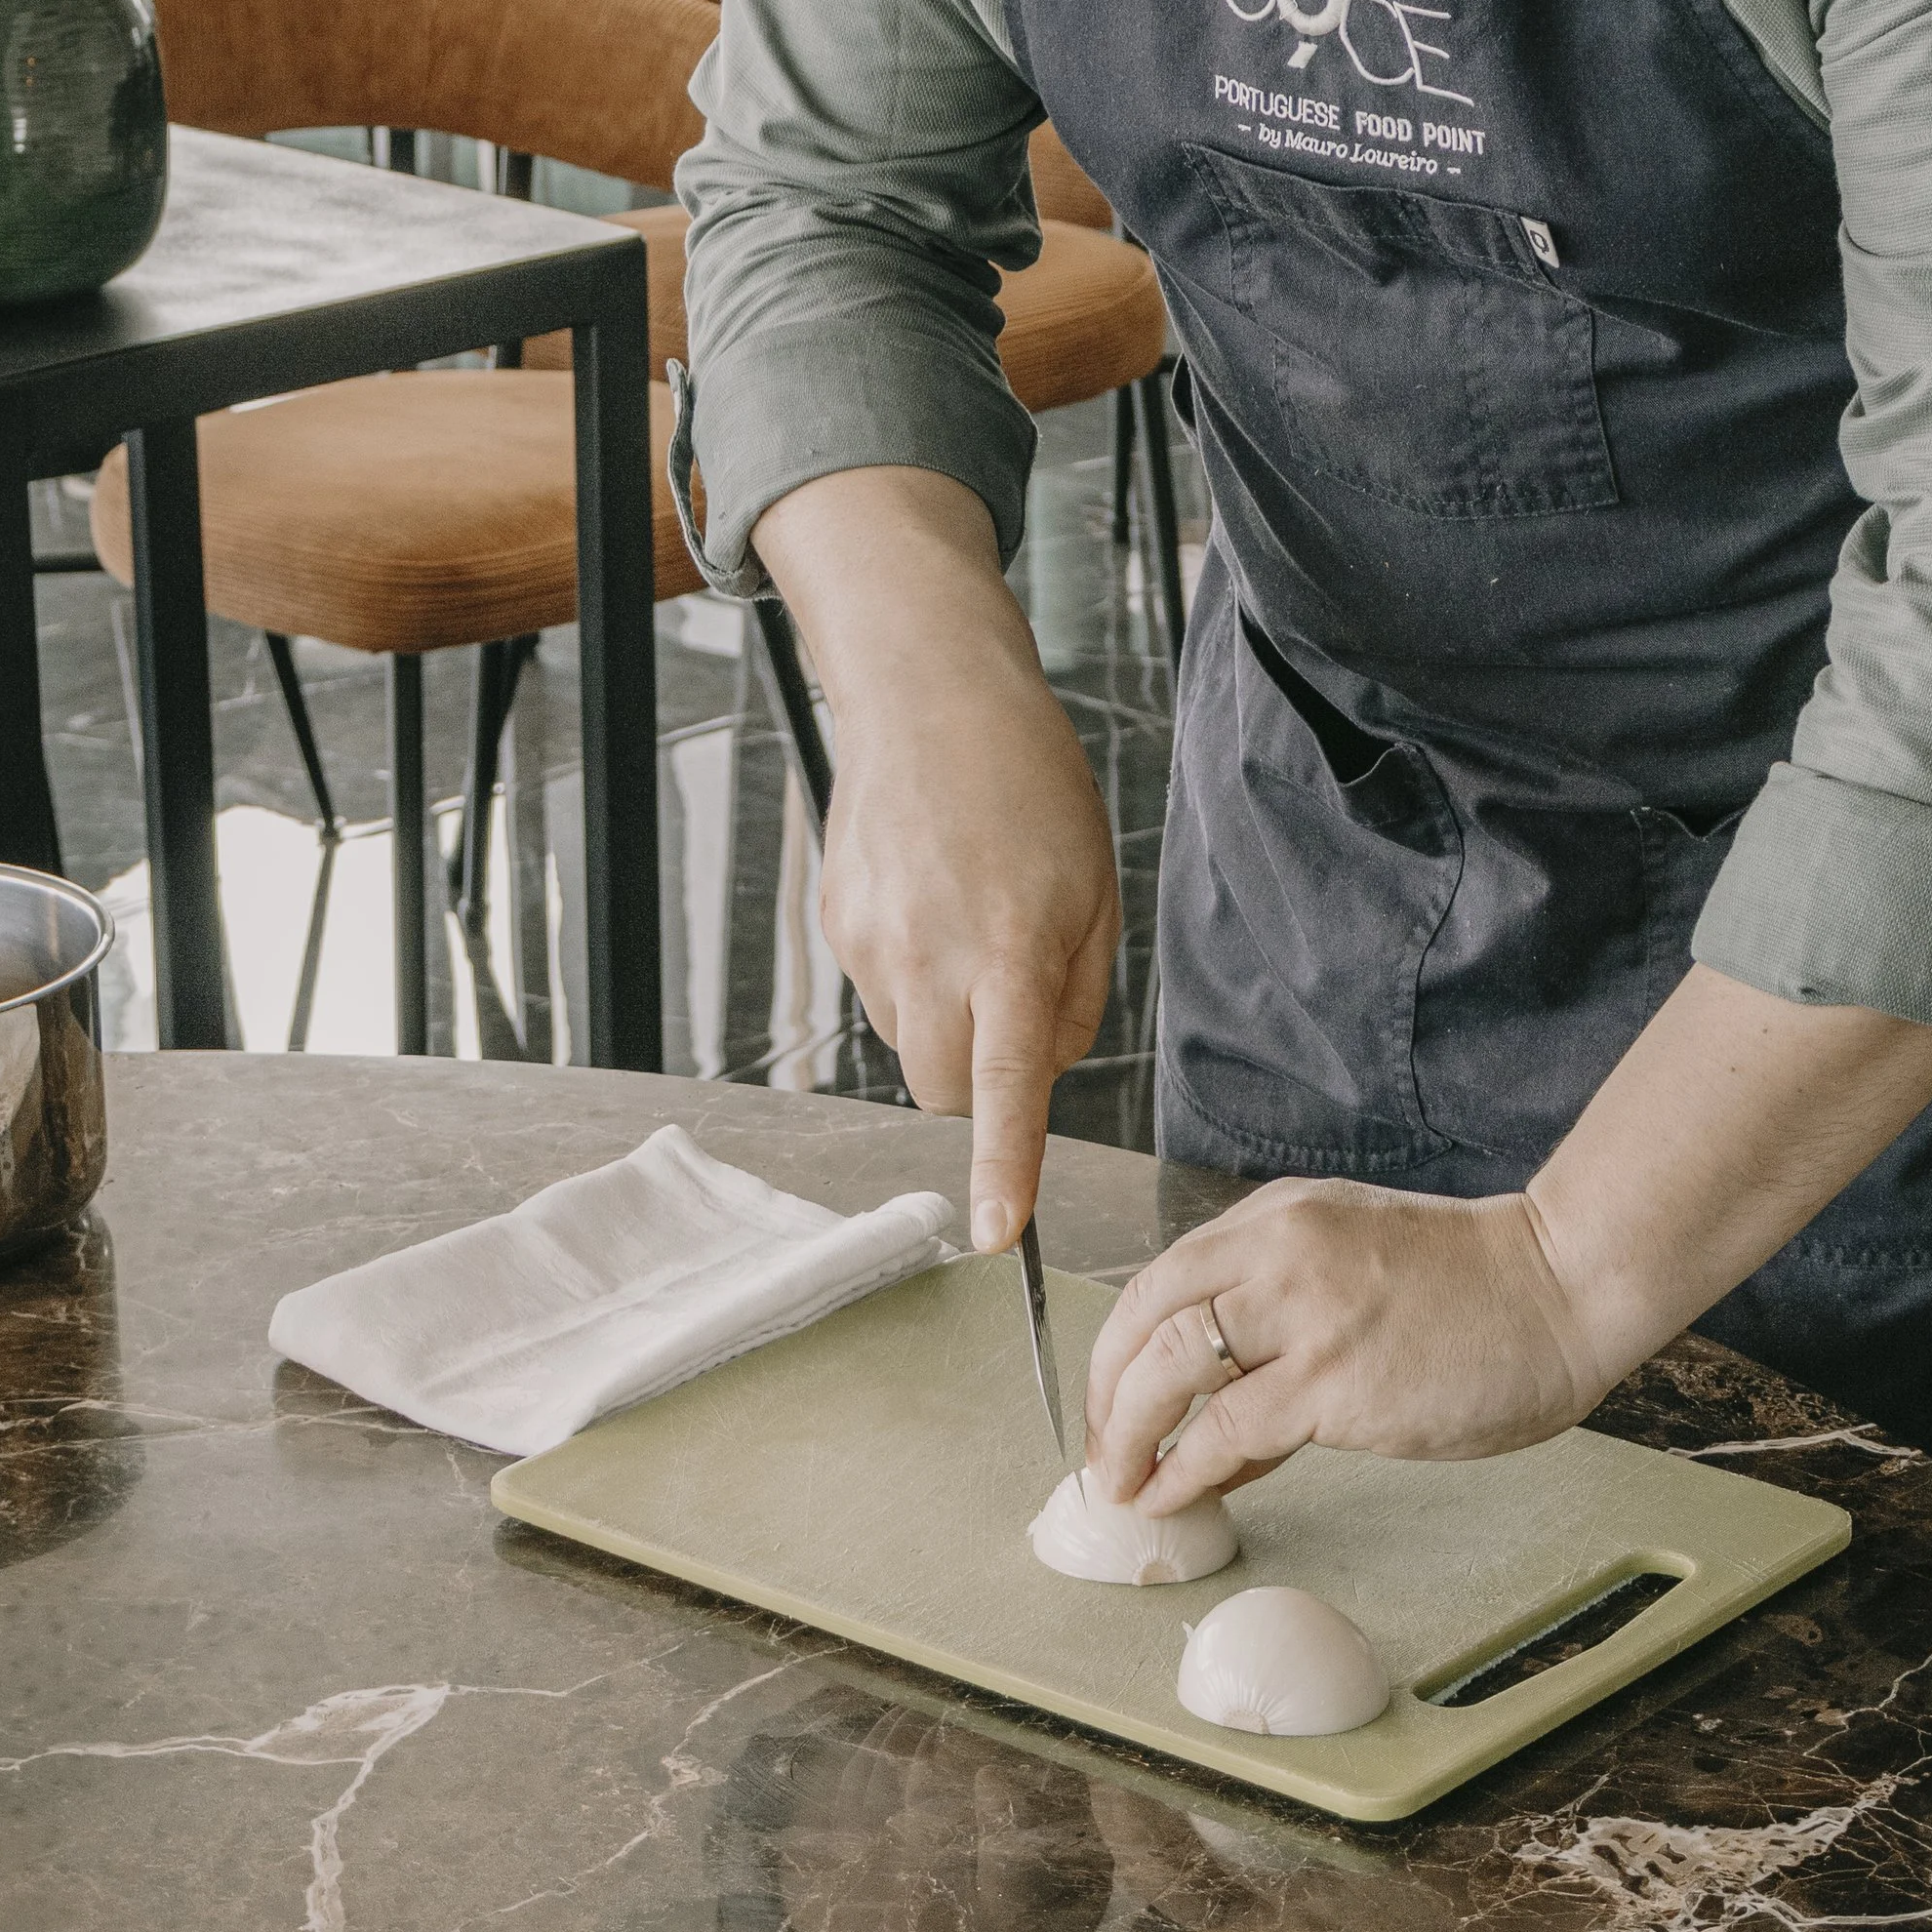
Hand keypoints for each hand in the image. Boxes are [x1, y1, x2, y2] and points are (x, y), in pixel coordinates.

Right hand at [753, 466, 1119, 1247]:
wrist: (928, 694)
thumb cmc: (1031, 785)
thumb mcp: (1095, 888)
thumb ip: (1080, 994)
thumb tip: (1042, 1067)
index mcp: (1010, 953)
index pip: (1005, 1089)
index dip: (1002, 1171)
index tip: (997, 1238)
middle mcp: (930, 959)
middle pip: (949, 1092)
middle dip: (984, 1080)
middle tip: (1019, 996)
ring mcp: (871, 946)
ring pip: (915, 1044)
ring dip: (949, 1018)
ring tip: (971, 918)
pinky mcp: (836, 928)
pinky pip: (883, 993)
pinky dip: (913, 973)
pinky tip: (931, 895)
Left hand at [1089, 971, 1931, 1514]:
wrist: (1566, 1286)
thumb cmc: (1481, 1291)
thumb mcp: (1357, 1277)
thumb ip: (1283, 1332)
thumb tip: (1215, 1432)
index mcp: (1279, 1221)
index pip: (1162, 1280)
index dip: (1119, 1349)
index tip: (1111, 1403)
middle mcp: (1277, 1252)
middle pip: (1143, 1316)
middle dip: (1104, 1393)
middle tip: (1100, 1453)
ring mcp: (1304, 1312)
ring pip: (1167, 1367)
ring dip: (1126, 1434)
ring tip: (1121, 1484)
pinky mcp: (1334, 1379)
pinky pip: (1224, 1431)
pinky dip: (1181, 1470)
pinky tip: (1170, 1498)